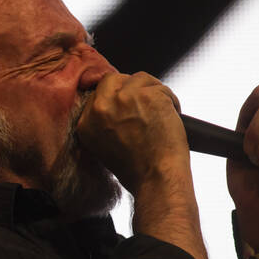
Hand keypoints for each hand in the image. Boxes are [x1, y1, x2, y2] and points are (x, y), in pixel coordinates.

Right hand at [76, 71, 188, 192]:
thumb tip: (117, 104)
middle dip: (131, 87)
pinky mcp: (147, 95)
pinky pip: (161, 87)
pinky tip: (172, 116)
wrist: (155, 179)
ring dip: (153, 93)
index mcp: (86, 123)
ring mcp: (123, 99)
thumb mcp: (104, 148)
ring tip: (161, 114)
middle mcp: (100, 108)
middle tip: (146, 103)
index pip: (99, 93)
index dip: (118, 96)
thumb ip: (104, 123)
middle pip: (114, 79)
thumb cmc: (136, 171)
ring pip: (140, 79)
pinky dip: (171, 100)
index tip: (129, 103)